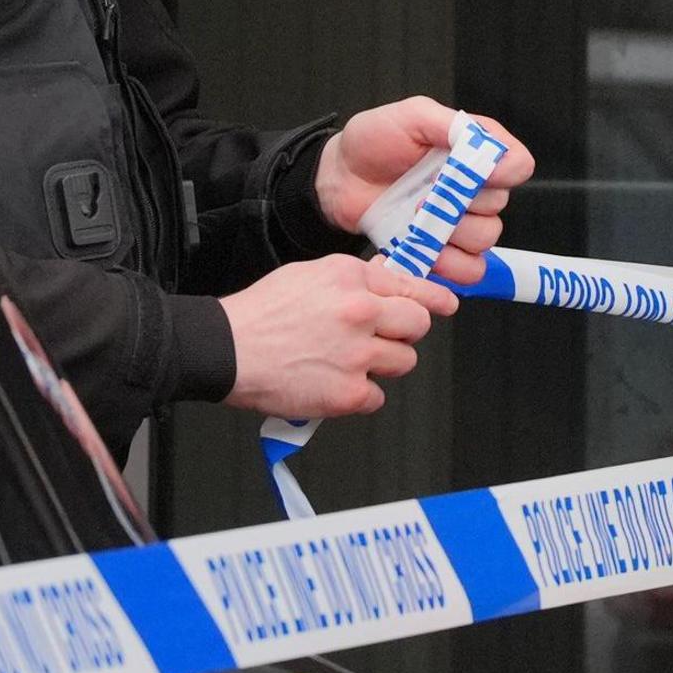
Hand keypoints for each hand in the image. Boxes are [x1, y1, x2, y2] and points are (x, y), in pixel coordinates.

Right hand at [219, 252, 453, 418]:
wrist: (225, 349)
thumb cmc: (261, 314)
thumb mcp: (309, 275)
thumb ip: (355, 279)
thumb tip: (388, 278)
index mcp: (352, 278)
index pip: (412, 287)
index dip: (434, 298)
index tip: (447, 304)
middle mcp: (360, 312)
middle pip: (418, 325)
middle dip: (404, 332)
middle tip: (380, 338)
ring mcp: (358, 353)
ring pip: (403, 362)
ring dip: (382, 364)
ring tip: (346, 361)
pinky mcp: (349, 391)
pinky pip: (377, 396)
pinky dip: (359, 395)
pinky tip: (332, 382)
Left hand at [316, 97, 536, 285]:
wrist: (339, 177)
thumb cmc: (374, 141)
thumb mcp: (412, 116)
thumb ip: (453, 126)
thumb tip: (491, 148)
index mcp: (475, 151)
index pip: (518, 165)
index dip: (503, 172)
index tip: (473, 172)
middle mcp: (474, 188)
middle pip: (498, 207)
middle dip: (464, 204)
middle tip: (425, 195)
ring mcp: (458, 222)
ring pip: (485, 240)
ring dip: (454, 235)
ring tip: (418, 222)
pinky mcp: (441, 251)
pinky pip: (469, 269)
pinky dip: (450, 265)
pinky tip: (425, 250)